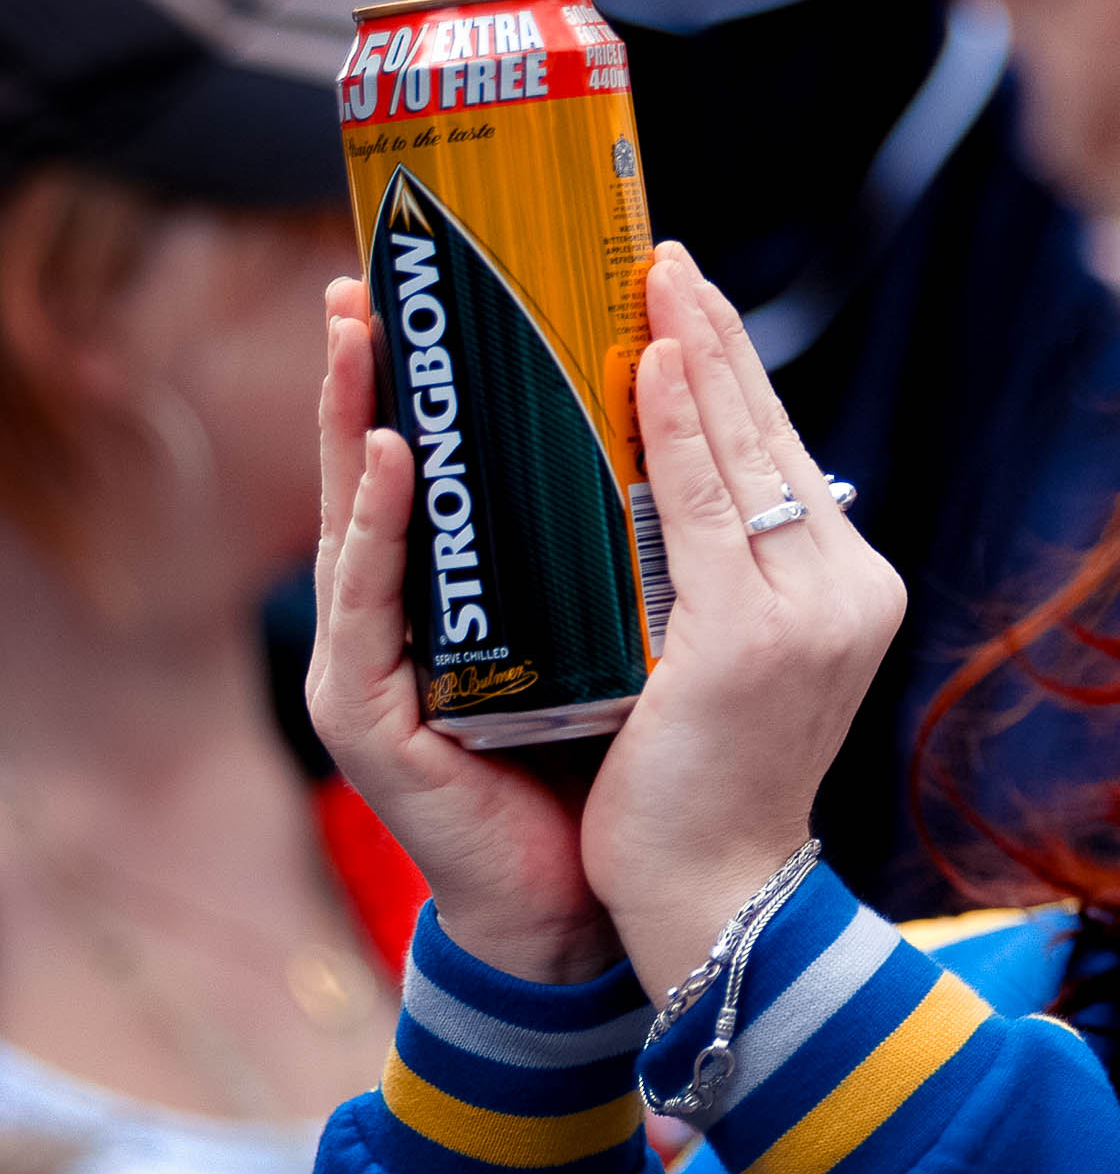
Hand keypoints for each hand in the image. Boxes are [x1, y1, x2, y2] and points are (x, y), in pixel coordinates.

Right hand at [306, 277, 619, 981]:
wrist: (601, 893)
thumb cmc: (620, 757)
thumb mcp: (642, 620)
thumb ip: (641, 538)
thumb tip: (710, 437)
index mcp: (476, 590)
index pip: (456, 462)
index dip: (450, 379)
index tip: (460, 289)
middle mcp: (417, 617)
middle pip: (386, 472)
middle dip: (374, 373)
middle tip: (371, 280)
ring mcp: (383, 667)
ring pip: (362, 520)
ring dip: (355, 419)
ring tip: (360, 331)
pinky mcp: (375, 719)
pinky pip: (374, 606)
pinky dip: (378, 529)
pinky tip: (394, 459)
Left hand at [580, 244, 905, 992]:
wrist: (714, 891)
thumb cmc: (709, 780)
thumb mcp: (744, 660)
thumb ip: (737, 575)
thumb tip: (685, 485)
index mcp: (853, 588)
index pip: (784, 454)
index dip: (736, 369)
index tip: (689, 296)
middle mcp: (848, 586)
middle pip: (769, 434)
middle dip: (712, 334)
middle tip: (662, 253)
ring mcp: (807, 610)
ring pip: (740, 453)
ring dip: (692, 352)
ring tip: (651, 276)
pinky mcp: (751, 635)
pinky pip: (703, 504)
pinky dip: (674, 424)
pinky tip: (645, 358)